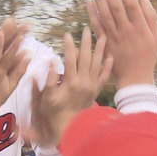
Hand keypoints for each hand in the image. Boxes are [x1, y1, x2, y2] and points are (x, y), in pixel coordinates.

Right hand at [31, 28, 112, 146]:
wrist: (69, 126)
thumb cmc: (54, 112)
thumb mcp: (46, 97)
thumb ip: (48, 79)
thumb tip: (51, 63)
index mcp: (70, 82)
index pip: (69, 59)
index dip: (68, 46)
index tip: (67, 34)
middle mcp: (83, 82)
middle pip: (85, 58)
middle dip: (86, 42)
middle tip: (86, 29)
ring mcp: (91, 86)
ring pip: (97, 64)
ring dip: (100, 49)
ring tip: (103, 36)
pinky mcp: (96, 91)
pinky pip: (104, 77)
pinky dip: (108, 66)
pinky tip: (110, 56)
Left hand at [88, 0, 156, 87]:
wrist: (134, 77)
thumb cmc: (147, 55)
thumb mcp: (156, 37)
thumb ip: (151, 17)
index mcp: (140, 28)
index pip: (132, 4)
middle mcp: (126, 31)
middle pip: (116, 6)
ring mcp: (114, 37)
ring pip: (105, 14)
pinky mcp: (105, 43)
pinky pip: (97, 27)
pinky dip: (92, 14)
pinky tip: (89, 2)